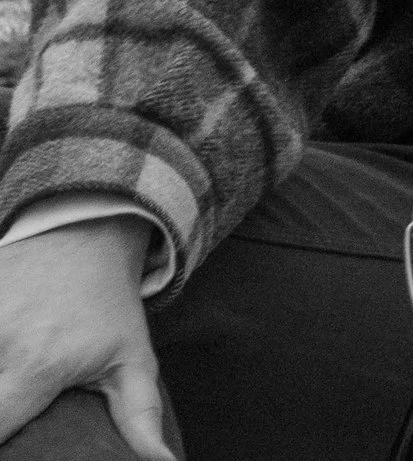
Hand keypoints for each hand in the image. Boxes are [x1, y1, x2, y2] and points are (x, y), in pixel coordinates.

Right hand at [0, 217, 176, 459]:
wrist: (86, 231)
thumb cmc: (111, 304)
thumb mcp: (133, 359)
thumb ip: (139, 417)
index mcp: (39, 366)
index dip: (1, 442)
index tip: (14, 442)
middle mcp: (0, 342)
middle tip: (18, 403)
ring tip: (14, 375)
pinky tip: (4, 348)